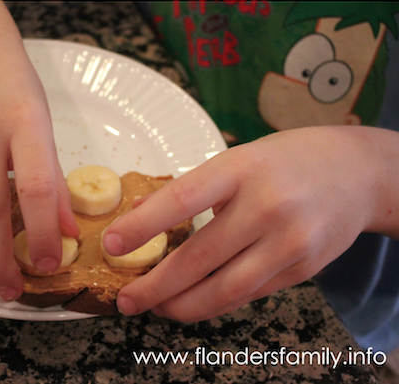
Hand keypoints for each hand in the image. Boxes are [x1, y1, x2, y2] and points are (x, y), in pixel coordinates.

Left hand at [102, 126, 392, 320]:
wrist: (358, 173)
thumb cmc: (286, 162)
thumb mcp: (238, 159)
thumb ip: (193, 188)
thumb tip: (141, 214)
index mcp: (240, 169)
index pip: (181, 199)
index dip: (142, 226)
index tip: (111, 245)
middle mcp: (266, 206)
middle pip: (199, 257)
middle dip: (156, 286)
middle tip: (126, 300)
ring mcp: (289, 242)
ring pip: (225, 289)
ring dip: (183, 306)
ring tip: (156, 308)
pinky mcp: (303, 269)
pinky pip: (249, 294)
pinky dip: (215, 302)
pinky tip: (194, 302)